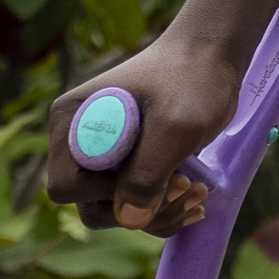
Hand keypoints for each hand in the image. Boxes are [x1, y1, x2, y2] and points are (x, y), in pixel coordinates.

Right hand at [37, 27, 247, 234]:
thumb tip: (129, 219)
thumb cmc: (192, 80)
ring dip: (160, 213)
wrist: (212, 59)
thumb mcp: (175, 126)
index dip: (105, 194)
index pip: (65, 187)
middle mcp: (79, 143)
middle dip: (142, 209)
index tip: (152, 175)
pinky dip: (166, 211)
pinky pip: (137, 207)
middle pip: (93, 207)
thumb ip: (147, 173)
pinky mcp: (128, 167)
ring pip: (119, 213)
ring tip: (200, 192)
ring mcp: (104, 158)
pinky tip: (196, 198)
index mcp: (71, 123)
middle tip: (188, 188)